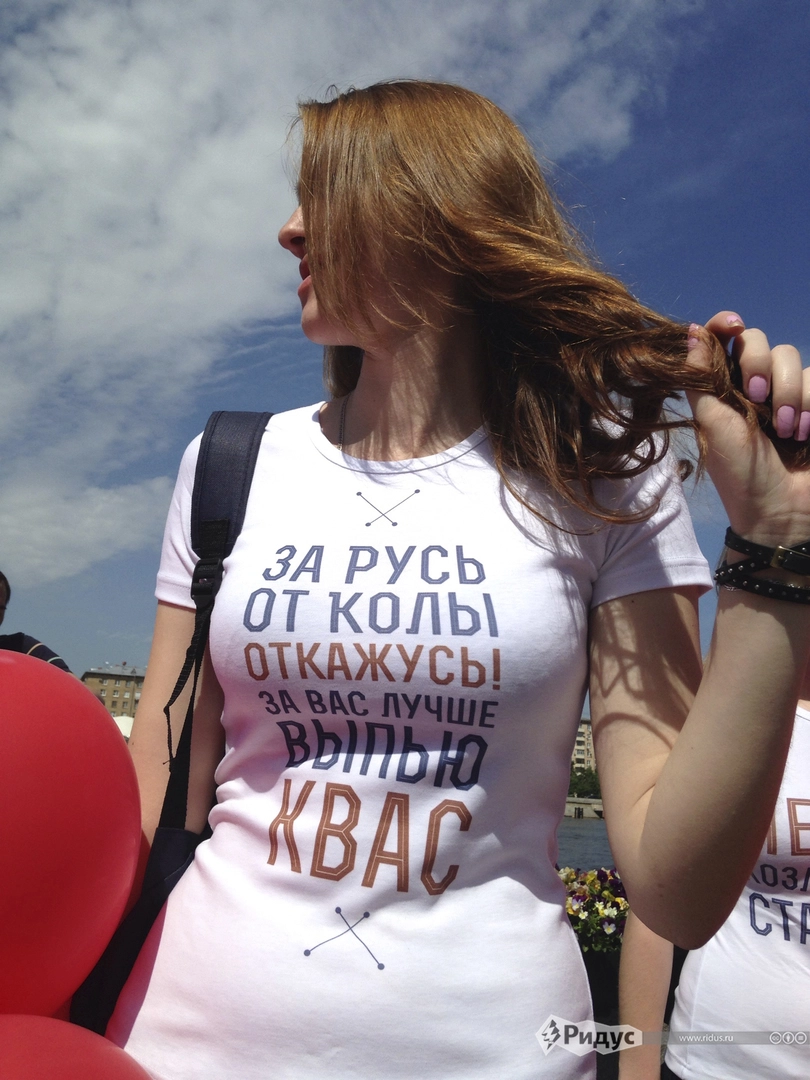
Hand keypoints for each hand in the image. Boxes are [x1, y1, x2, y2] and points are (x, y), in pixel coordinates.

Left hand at [685, 311, 809, 546]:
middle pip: (759, 340)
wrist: (782, 512)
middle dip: (760, 364)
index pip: (723, 340)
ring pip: (792, 357)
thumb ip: (701, 378)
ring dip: (789, 392)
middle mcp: (754, 386)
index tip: (732, 324)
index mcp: (722, 390)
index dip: (725, 324)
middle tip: (759, 399)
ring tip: (786, 431)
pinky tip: (806, 432)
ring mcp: (787, 395)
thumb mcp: (712, 424)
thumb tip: (688, 331)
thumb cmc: (740, 474)